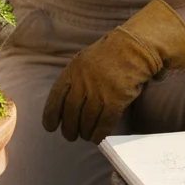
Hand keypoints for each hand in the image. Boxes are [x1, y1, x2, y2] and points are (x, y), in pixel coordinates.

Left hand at [41, 0, 184, 142]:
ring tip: (85, 136)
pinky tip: (98, 138)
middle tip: (70, 136)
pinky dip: (100, 132)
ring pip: (87, 119)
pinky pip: (105, 122)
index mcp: (72, 71)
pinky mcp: (116, 99)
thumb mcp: (84, 60)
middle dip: (69, 128)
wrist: (135, 47)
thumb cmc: (110, 54)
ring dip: (85, 132)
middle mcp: (83, 82)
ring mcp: (99, 91)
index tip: (50, 127)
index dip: (51, 114)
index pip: (56, 97)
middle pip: (71, 112)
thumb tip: (67, 100)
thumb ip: (75, 78)